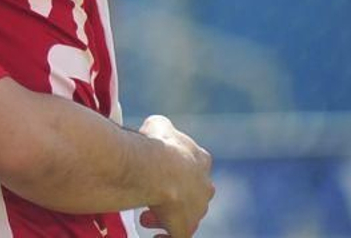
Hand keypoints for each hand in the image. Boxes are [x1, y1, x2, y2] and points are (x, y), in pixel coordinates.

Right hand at [137, 115, 213, 237]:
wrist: (156, 169)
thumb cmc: (155, 144)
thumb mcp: (158, 124)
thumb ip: (162, 128)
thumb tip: (157, 129)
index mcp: (200, 159)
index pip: (193, 165)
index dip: (174, 167)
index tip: (158, 169)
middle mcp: (204, 186)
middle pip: (191, 192)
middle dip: (172, 195)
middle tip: (153, 195)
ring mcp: (197, 209)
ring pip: (185, 215)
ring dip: (165, 215)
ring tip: (145, 216)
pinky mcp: (186, 227)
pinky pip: (178, 237)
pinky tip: (155, 237)